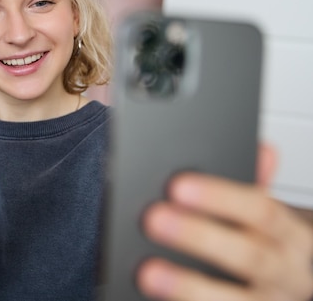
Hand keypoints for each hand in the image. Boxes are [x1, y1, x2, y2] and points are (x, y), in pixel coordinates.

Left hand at [138, 144, 312, 300]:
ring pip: (233, 300)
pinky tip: (154, 299)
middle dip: (199, 237)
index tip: (177, 186)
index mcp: (288, 236)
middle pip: (249, 256)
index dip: (221, 197)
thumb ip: (251, 187)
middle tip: (153, 219)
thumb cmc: (261, 246)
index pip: (262, 211)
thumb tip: (263, 150)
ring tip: (147, 272)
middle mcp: (286, 273)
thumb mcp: (259, 217)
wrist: (276, 293)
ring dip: (188, 285)